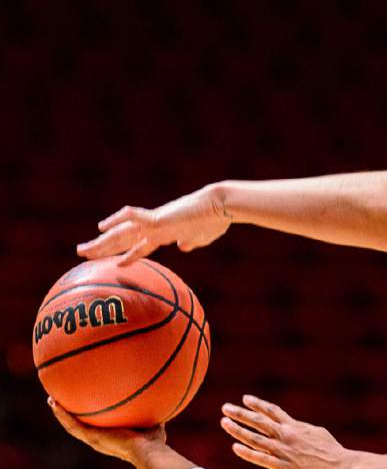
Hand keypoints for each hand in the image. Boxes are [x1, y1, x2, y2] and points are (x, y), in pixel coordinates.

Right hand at [48, 397, 166, 462]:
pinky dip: (63, 415)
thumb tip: (159, 399)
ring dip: (61, 414)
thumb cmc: (154, 442)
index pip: (96, 428)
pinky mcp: (91, 437)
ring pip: (71, 426)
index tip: (84, 410)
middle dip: (70, 416)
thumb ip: (151, 413)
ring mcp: (93, 440)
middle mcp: (99, 440)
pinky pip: (73, 425)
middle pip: (79, 427)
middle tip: (61, 404)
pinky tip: (55, 403)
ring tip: (52, 401)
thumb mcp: (153, 423)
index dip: (88, 420)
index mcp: (110, 438)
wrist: (147, 452)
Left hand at [76, 184, 231, 264]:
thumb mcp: (202, 237)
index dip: (128, 255)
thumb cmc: (215, 221)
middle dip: (103, 248)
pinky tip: (102, 225)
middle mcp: (155, 226)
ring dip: (102, 242)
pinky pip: (134, 217)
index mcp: (166, 233)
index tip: (116, 263)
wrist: (221, 206)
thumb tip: (182, 246)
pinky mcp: (160, 217)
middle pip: (123, 239)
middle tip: (82, 253)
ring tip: (82, 250)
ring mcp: (156, 222)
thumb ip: (191, 242)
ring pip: (122, 232)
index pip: (140, 245)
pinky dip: (118, 220)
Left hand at [221, 395, 353, 468]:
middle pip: (259, 421)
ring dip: (238, 430)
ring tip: (225, 423)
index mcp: (295, 426)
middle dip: (240, 413)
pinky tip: (235, 447)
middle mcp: (287, 436)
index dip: (257, 404)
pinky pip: (260, 459)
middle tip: (225, 407)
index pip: (272, 411)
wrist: (341, 468)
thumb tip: (292, 426)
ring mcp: (283, 452)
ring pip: (255, 438)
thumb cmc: (332, 451)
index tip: (245, 399)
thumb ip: (301, 429)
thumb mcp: (317, 433)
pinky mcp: (283, 468)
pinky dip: (247, 452)